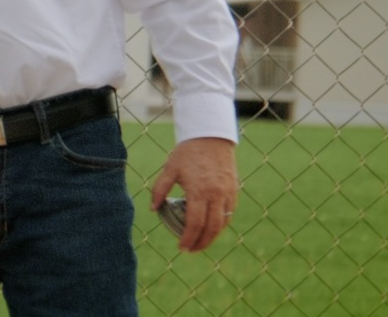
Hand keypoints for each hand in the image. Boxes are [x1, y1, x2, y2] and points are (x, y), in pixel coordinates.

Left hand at [152, 137, 238, 252]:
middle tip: (191, 250)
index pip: (195, 223)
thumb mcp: (169, 169)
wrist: (211, 137)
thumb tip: (153, 209)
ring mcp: (227, 193)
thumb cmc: (187, 153)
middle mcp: (216, 195)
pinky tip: (212, 227)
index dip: (188, 238)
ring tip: (201, 242)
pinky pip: (229, 213)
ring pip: (223, 223)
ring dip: (213, 236)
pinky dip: (221, 223)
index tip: (181, 247)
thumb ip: (159, 190)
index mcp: (198, 191)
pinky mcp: (234, 190)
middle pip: (211, 228)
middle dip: (201, 243)